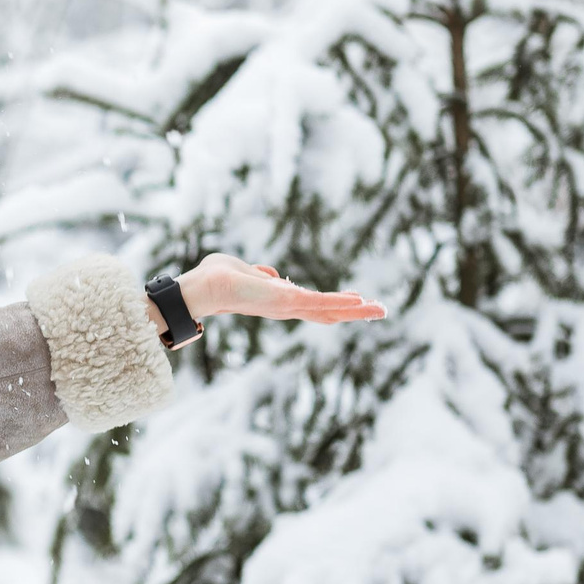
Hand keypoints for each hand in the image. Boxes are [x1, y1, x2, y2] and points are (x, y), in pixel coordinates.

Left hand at [175, 252, 385, 325]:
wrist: (204, 286)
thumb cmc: (215, 277)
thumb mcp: (243, 271)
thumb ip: (258, 274)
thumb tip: (270, 274)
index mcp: (277, 300)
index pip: (312, 305)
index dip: (334, 304)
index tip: (355, 301)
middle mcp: (285, 307)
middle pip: (326, 312)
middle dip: (353, 312)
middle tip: (379, 310)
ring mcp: (288, 306)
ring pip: (329, 310)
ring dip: (356, 310)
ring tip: (380, 309)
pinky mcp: (288, 301)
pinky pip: (321, 302)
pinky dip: (341, 303)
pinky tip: (361, 302)